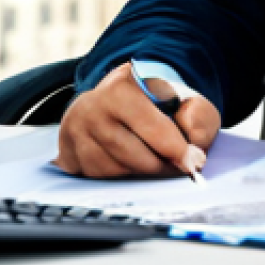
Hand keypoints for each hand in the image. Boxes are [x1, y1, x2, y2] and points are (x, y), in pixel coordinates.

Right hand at [56, 62, 220, 178]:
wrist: (126, 96)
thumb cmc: (159, 100)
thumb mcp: (186, 97)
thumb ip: (198, 115)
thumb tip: (193, 146)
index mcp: (121, 87)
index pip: (151, 126)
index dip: (175, 149)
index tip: (193, 163)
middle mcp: (91, 107)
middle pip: (131, 154)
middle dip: (159, 164)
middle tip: (178, 166)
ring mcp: (74, 131)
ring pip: (113, 169)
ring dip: (139, 172)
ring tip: (156, 162)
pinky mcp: (66, 153)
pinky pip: (96, 178)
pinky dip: (118, 175)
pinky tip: (130, 163)